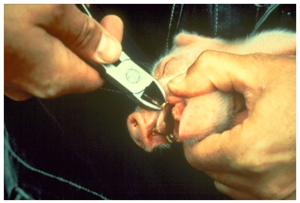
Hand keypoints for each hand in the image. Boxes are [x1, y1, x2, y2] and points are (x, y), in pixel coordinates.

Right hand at [4, 5, 122, 100]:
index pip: (99, 76)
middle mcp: (35, 86)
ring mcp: (13, 79)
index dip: (110, 52)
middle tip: (87, 14)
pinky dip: (40, 41)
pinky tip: (33, 21)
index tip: (111, 26)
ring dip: (63, 38)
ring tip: (56, 13)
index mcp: (55, 76)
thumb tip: (110, 52)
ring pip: (53, 61)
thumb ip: (85, 34)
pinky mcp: (2, 69)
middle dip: (87, 41)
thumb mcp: (50, 10)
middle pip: (77, 68)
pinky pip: (31, 59)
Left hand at [168, 51, 295, 199]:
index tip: (201, 117)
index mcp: (251, 152)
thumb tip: (177, 86)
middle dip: (209, 141)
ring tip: (242, 130)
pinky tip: (253, 143)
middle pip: (208, 167)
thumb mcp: (255, 70)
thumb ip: (208, 72)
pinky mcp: (283, 194)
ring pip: (225, 178)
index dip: (193, 133)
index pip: (195, 155)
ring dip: (224, 154)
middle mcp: (263, 181)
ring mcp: (275, 191)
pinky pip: (244, 185)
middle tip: (225, 119)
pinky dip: (240, 166)